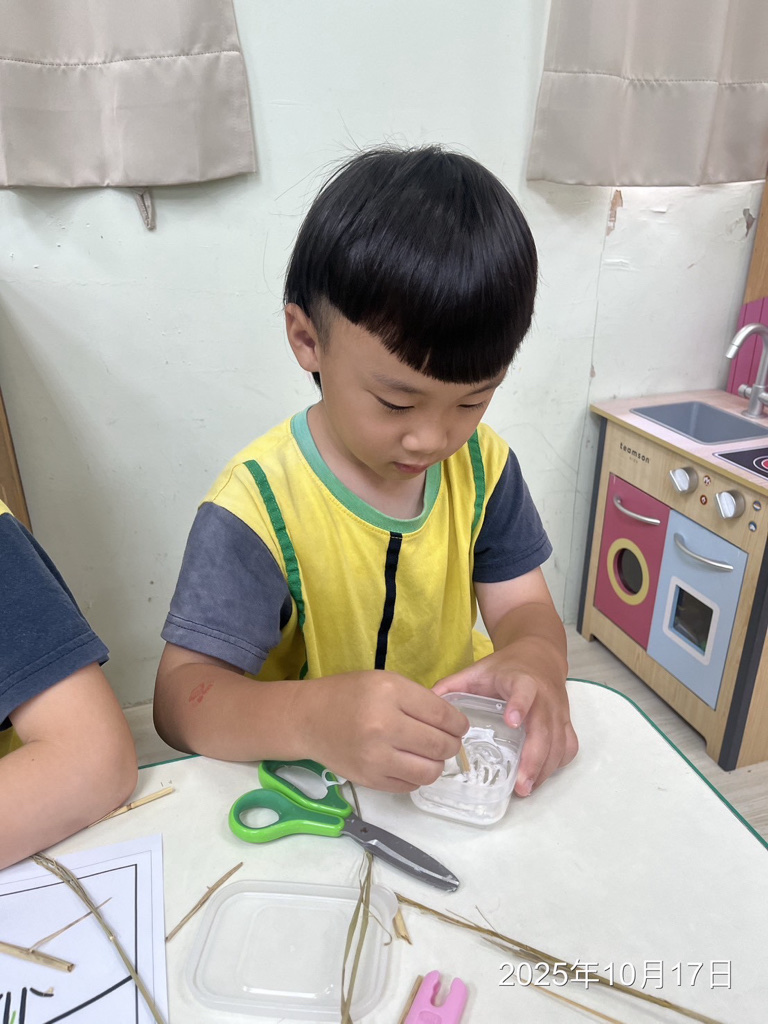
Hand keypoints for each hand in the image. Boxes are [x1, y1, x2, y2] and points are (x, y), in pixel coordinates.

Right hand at [300, 670, 468, 792]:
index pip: (442, 715)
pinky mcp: (370, 780)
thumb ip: (419, 699)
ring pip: (429, 771)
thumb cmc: (349, 694)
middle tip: (449, 741)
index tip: (460, 726)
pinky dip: (417, 776)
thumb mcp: (385, 682)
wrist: (309, 719)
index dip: (459, 723)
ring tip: (430, 754)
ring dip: (437, 764)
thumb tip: (452, 723)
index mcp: (390, 694)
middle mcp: (383, 726)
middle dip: (452, 744)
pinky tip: (410, 763)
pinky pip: (410, 785)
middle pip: (440, 745)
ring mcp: (376, 757)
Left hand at [432, 638, 576, 796]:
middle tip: (521, 784)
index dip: (520, 705)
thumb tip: (425, 704)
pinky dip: (557, 764)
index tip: (512, 723)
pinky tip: (539, 776)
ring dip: (545, 768)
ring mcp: (558, 711)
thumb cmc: (506, 667)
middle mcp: (544, 697)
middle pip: (545, 728)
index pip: (524, 691)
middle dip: (535, 757)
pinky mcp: (566, 722)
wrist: (540, 654)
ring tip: (526, 789)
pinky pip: (568, 746)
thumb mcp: (477, 671)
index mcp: (521, 680)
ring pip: (559, 742)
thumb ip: (452, 686)